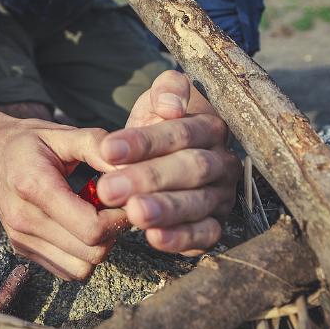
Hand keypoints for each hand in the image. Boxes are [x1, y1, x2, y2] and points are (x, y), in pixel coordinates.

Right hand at [0, 116, 126, 279]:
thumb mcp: (62, 133)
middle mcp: (24, 220)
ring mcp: (21, 239)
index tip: (125, 199)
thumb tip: (131, 170)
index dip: (119, 218)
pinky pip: (66, 270)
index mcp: (35, 187)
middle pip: (91, 252)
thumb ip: (98, 146)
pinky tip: (80, 227)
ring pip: (81, 268)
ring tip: (97, 217)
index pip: (91, 228)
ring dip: (98, 247)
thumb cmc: (27, 141)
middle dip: (113, 233)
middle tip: (115, 208)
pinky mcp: (23, 250)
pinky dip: (82, 255)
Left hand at [96, 70, 239, 255]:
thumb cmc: (159, 125)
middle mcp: (222, 162)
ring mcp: (221, 196)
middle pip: (191, 168)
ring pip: (198, 203)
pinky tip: (153, 237)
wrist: (164, 155)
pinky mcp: (214, 225)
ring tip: (133, 213)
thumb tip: (172, 106)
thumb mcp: (159, 100)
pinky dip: (180, 239)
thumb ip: (168, 90)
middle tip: (110, 188)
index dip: (145, 142)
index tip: (107, 149)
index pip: (181, 133)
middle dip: (149, 179)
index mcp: (211, 128)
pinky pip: (204, 234)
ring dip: (165, 210)